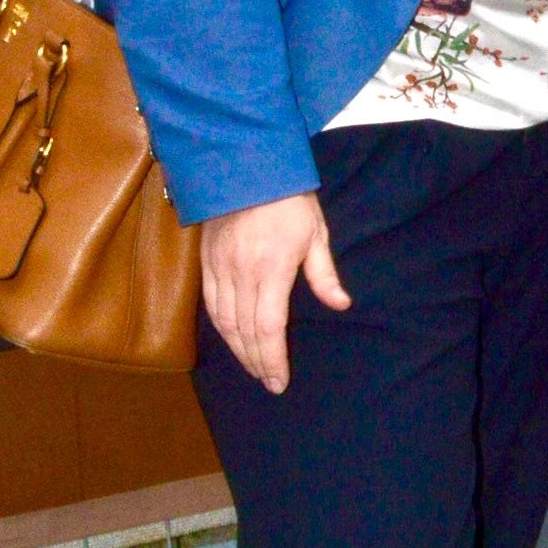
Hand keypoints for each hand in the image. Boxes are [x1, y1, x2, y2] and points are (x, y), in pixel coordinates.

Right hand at [200, 190, 349, 393]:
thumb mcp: (316, 234)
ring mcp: (220, 268)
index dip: (272, 359)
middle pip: (245, 332)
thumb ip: (324, 275)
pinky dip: (220, 328)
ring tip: (252, 367)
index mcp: (272, 269)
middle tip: (268, 381)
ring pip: (224, 322)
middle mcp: (241, 274)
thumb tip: (341, 305)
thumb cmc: (288, 199)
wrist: (245, 166)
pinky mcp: (206, 262)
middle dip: (256, 362)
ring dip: (238, 350)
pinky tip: (231, 339)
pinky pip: (210, 304)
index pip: (268, 328)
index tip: (279, 381)